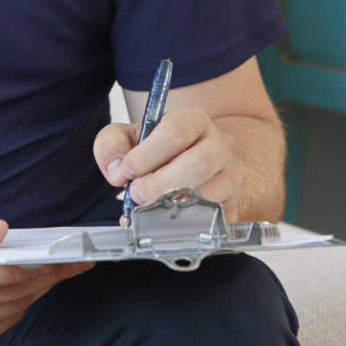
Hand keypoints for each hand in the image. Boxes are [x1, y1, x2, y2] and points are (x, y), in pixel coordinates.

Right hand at [0, 206, 92, 345]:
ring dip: (32, 294)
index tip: (55, 257)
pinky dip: (14, 310)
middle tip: (67, 264)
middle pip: (4, 295)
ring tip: (48, 275)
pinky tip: (20, 293)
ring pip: (5, 313)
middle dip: (41, 279)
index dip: (28, 267)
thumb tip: (2, 231)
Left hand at [94, 106, 238, 221]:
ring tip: (149, 206)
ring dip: (171, 206)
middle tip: (137, 193)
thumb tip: (117, 171)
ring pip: (208, 195)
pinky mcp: (233, 207)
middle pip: (198, 164)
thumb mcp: (129, 136)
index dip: (147, 155)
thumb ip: (112, 144)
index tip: (128, 170)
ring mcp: (230, 178)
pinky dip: (183, 225)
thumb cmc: (161, 149)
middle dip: (159, 184)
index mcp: (193, 121)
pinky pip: (212, 220)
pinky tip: (164, 221)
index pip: (175, 133)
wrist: (196, 162)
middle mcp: (219, 146)